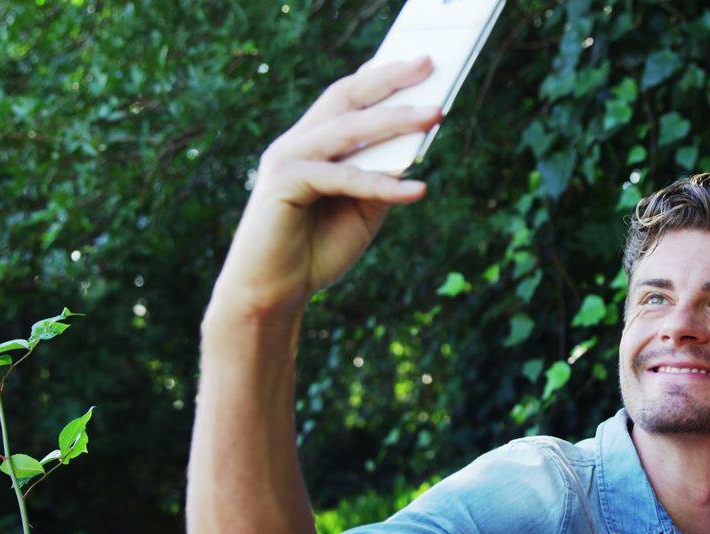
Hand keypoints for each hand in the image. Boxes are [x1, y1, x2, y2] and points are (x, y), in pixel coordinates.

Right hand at [212, 56, 442, 319]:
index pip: (347, 99)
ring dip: (395, 120)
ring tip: (434, 114)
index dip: (380, 77)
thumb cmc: (316, 252)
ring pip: (348, 130)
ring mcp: (287, 161)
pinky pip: (344, 178)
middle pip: (346, 98)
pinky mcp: (285, 185)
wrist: (274, 294)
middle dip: (389, 79)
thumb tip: (415, 151)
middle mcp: (296, 144)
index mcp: (311, 144)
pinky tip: (417, 189)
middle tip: (427, 63)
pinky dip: (383, 183)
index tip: (417, 63)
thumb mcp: (362, 211)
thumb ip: (381, 179)